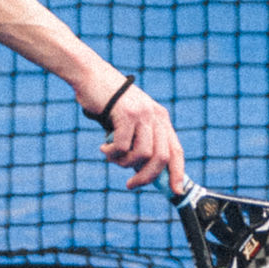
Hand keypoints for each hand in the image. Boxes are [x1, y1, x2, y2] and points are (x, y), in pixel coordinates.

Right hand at [88, 77, 186, 192]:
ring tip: (112, 157)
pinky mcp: (126, 114)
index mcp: (161, 118)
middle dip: (146, 177)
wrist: (91, 75)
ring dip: (124, 163)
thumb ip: (139, 141)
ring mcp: (142, 114)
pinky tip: (104, 148)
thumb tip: (144, 173)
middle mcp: (156, 116)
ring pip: (142, 154)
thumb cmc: (107, 102)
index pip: (176, 151)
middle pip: (161, 158)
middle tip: (131, 185)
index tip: (175, 191)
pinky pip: (122, 146)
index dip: (177, 173)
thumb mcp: (130, 122)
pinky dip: (112, 154)